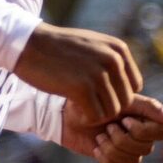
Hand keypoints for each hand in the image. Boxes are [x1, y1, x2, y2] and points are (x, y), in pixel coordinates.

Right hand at [13, 23, 141, 124]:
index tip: (98, 96)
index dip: (117, 95)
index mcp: (118, 49)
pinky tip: (73, 110)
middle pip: (126, 100)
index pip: (135, 85)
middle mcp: (113, 60)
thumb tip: (126, 84)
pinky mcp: (81, 88)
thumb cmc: (56, 48)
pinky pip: (96, 116)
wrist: (27, 44)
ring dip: (97, 115)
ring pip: (112, 111)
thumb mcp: (91, 46)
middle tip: (87, 106)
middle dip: (108, 108)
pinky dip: (86, 119)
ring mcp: (98, 74)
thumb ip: (110, 60)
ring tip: (80, 108)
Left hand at [62, 94, 162, 162]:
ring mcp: (131, 150)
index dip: (141, 130)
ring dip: (111, 149)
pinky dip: (106, 160)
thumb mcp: (122, 101)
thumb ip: (149, 107)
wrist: (68, 116)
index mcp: (149, 119)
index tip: (123, 119)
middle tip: (107, 127)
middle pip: (145, 149)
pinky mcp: (117, 161)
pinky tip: (97, 148)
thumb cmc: (95, 102)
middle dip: (121, 139)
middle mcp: (144, 137)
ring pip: (133, 161)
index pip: (160, 133)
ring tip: (100, 137)